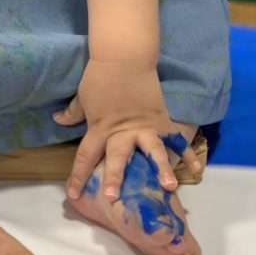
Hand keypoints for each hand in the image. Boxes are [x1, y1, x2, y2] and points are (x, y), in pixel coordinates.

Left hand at [51, 58, 201, 200]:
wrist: (124, 57)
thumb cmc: (100, 76)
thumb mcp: (83, 96)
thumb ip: (73, 112)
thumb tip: (58, 119)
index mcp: (100, 128)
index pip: (86, 156)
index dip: (78, 175)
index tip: (73, 194)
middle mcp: (122, 131)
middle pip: (118, 158)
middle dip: (115, 178)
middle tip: (113, 198)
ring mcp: (145, 126)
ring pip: (152, 151)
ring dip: (160, 169)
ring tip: (168, 187)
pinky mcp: (161, 118)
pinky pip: (175, 138)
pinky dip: (187, 152)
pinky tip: (197, 168)